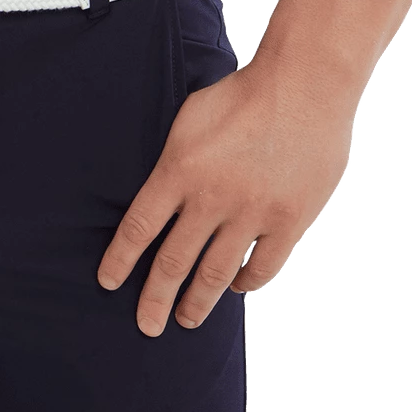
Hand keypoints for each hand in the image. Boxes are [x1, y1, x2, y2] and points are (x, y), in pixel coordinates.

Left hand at [96, 55, 356, 333]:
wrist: (303, 86)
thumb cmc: (241, 94)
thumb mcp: (189, 117)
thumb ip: (174, 160)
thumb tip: (162, 192)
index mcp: (178, 169)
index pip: (138, 227)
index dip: (120, 260)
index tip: (109, 282)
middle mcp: (210, 198)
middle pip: (173, 261)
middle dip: (155, 298)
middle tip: (146, 325)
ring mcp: (251, 214)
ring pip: (216, 274)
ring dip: (198, 301)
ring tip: (186, 320)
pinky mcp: (288, 220)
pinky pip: (262, 266)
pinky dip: (246, 281)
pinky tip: (237, 286)